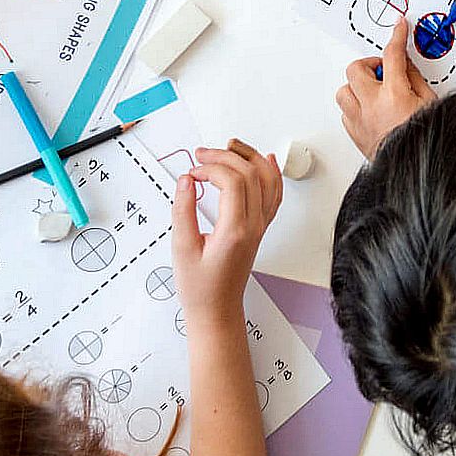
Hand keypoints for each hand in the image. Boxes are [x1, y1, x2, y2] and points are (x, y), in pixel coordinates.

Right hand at [171, 136, 282, 318]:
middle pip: (250, 174)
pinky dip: (271, 174)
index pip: (233, 182)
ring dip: (249, 157)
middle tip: (203, 155)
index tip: (193, 173)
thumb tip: (186, 181)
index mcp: (235, 231)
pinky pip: (273, 195)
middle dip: (225, 156)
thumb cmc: (200, 287)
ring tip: (231, 146)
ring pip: (267, 180)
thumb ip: (183, 210)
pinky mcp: (259, 228)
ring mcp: (260, 227)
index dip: (211, 168)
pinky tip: (265, 161)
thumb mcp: (182, 248)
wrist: (216, 309)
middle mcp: (253, 226)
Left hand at [336, 19, 436, 160]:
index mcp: (395, 95)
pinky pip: (345, 113)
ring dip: (357, 87)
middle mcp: (372, 106)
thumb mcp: (432, 104)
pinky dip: (355, 107)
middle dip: (370, 65)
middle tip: (384, 71)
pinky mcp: (356, 136)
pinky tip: (370, 111)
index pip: (392, 55)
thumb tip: (406, 66)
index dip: (396, 37)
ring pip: (344, 91)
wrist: (418, 172)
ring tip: (375, 92)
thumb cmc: (428, 142)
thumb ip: (416, 80)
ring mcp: (361, 121)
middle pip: (356, 69)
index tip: (398, 27)